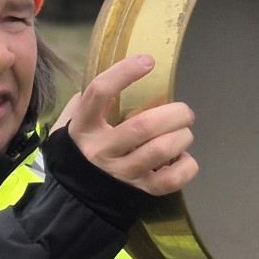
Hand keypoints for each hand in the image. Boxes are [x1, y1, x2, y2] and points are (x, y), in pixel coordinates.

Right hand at [53, 54, 196, 195]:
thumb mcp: (71, 123)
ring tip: (184, 132)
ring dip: (182, 136)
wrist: (76, 197)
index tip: (148, 61)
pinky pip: (172, 180)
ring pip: (161, 150)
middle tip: (184, 111)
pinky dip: (186, 166)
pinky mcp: (140, 191)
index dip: (124, 73)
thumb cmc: (81, 150)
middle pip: (144, 126)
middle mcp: (102, 151)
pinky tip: (183, 158)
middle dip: (174, 113)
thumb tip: (118, 75)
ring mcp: (122, 174)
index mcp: (84, 127)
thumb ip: (88, 100)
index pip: (100, 93)